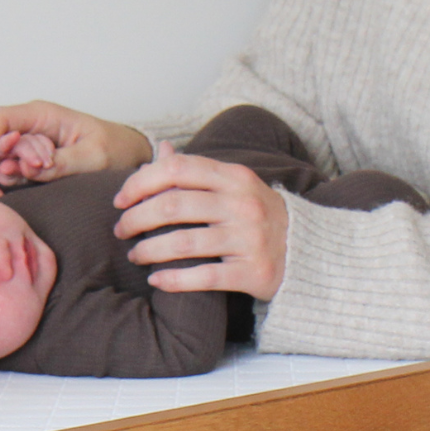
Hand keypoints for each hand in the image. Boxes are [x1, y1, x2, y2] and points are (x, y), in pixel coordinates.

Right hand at [0, 100, 153, 198]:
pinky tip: (10, 201)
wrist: (125, 157)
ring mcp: (14, 150)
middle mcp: (21, 129)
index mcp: (39, 116)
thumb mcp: (94, 156)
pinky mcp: (15, 168)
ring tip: (16, 196)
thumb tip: (24, 169)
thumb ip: (62, 163)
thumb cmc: (113, 149)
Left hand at [112, 142, 288, 300]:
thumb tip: (161, 150)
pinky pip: (205, 277)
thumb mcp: (234, 185)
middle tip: (121, 230)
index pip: (177, 170)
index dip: (141, 183)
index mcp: (234, 177)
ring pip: (184, 243)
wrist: (308, 252)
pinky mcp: (254, 272)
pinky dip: (173, 279)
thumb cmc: (258, 216)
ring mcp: (249, 239)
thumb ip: (197, 171)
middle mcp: (242, 204)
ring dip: (149, 250)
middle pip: (173, 206)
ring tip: (135, 255)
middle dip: (137, 219)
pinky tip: (156, 280)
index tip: (120, 200)